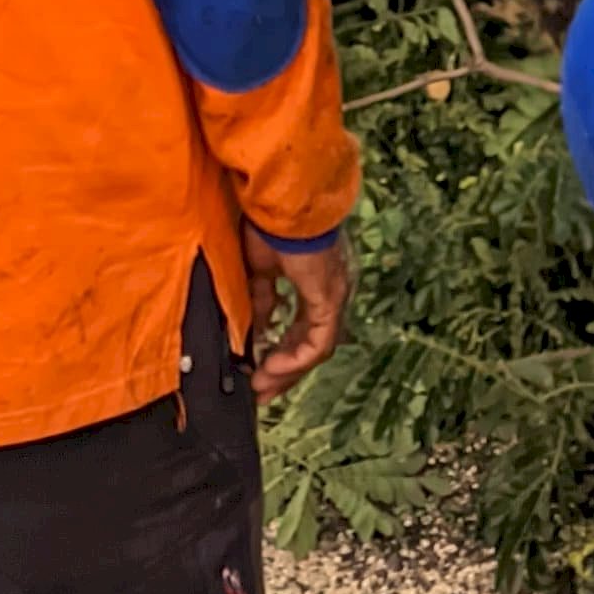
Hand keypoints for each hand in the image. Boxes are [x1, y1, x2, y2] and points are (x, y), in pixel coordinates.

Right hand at [241, 226, 351, 400]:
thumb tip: (258, 327)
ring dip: (288, 370)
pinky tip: (271, 368)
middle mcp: (333, 289)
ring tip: (261, 387)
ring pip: (317, 347)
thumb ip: (262, 298)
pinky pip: (318, 343)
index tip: (260, 369)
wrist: (282, 201)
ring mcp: (335, 294)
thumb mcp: (259, 268)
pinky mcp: (330, 298)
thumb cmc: (270, 223)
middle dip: (285, 370)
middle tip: (262, 391)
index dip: (283, 350)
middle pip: (312, 342)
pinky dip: (295, 360)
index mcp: (318, 279)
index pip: (305, 325)